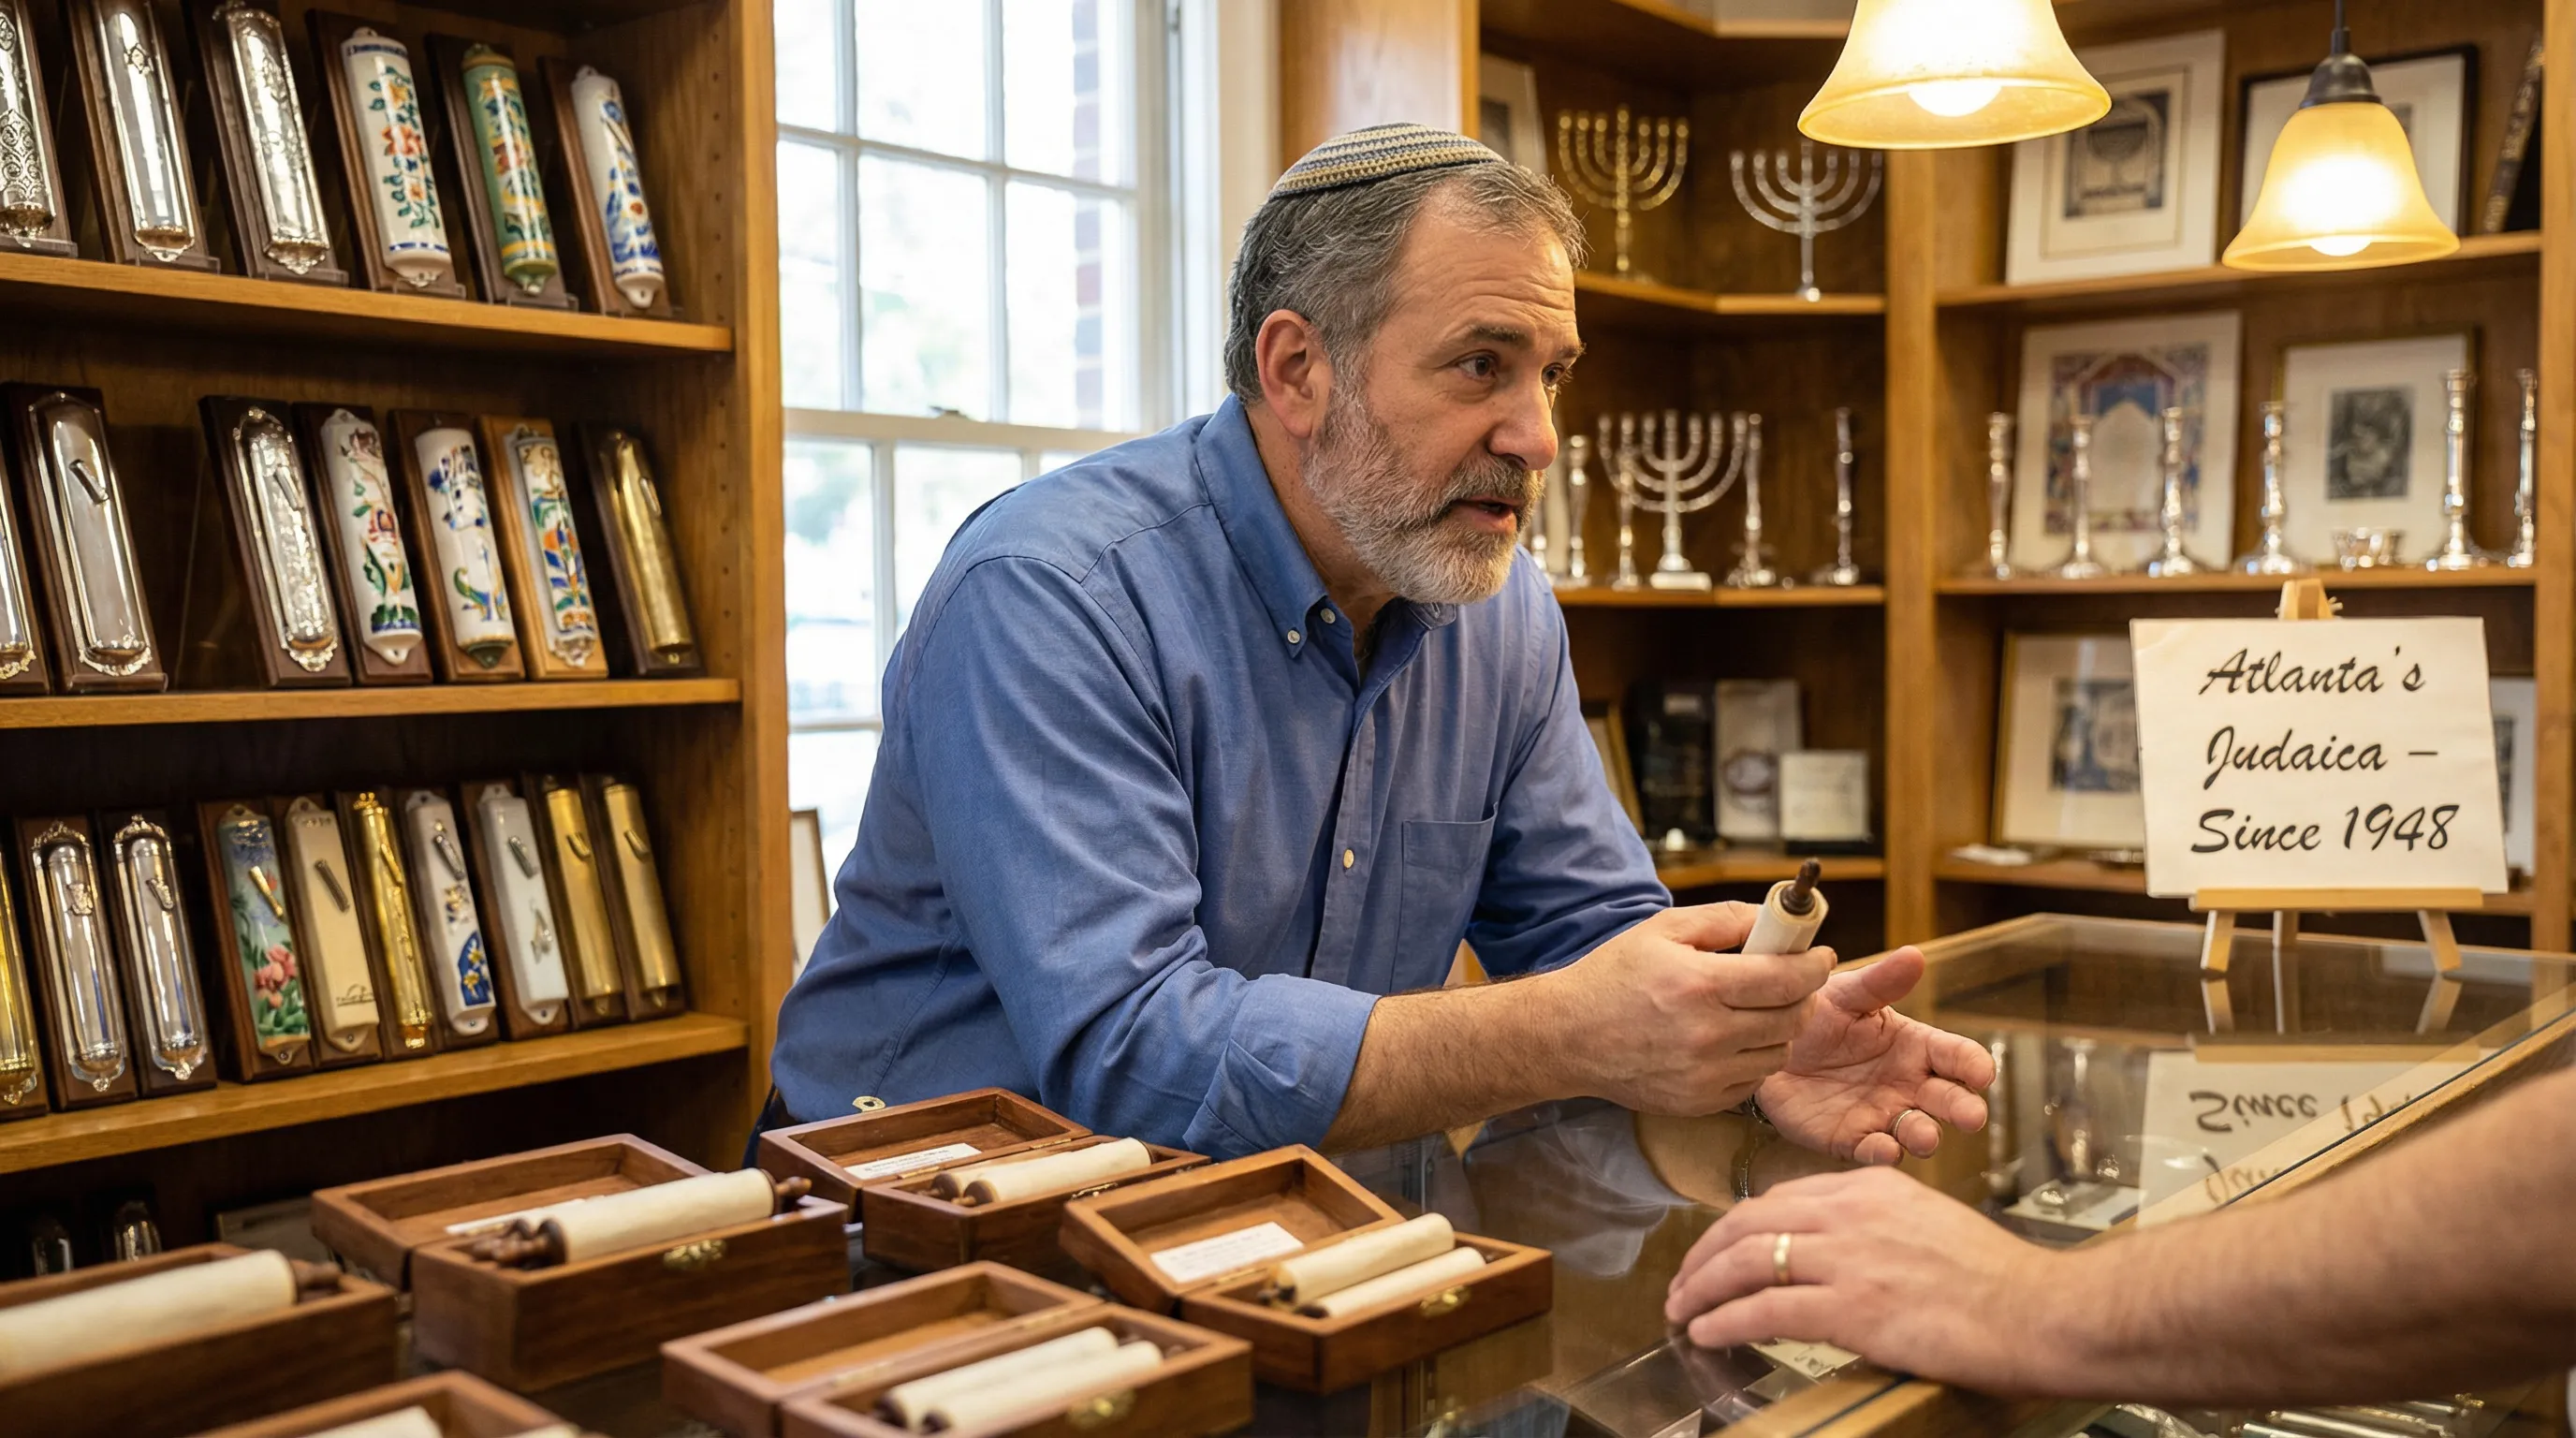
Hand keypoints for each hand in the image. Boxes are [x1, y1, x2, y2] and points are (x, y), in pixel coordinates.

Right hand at [1541, 903, 1832, 1115]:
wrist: (1568, 1036)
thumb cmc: (1614, 977)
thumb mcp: (1663, 929)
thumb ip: (1724, 918)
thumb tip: (1775, 919)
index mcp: (1700, 985)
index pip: (1788, 979)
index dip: (1815, 965)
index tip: (1820, 956)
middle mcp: (1708, 1035)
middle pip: (1792, 1019)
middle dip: (1803, 996)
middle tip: (1791, 982)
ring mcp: (1705, 1075)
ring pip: (1779, 1054)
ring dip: (1780, 1030)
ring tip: (1756, 1011)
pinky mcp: (1700, 1102)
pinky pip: (1753, 1081)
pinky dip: (1754, 1059)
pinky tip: (1731, 1040)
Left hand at [1661, 1166, 2070, 1395]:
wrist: (2044, 1311)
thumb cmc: (2000, 1284)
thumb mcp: (1929, 1228)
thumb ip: (1878, 1230)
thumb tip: (1838, 1257)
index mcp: (1873, 1187)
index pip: (1781, 1198)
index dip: (1736, 1227)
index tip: (1716, 1250)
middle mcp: (1852, 1212)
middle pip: (1748, 1222)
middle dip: (1702, 1255)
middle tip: (1681, 1284)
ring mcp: (1850, 1257)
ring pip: (1745, 1261)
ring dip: (1701, 1288)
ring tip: (1682, 1311)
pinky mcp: (1853, 1306)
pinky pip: (1764, 1310)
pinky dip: (1725, 1320)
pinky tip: (1708, 1332)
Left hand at [1755, 948, 1995, 1163]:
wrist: (1768, 1044)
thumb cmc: (1817, 1016)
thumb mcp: (1847, 994)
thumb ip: (1880, 981)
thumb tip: (1914, 955)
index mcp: (1915, 1046)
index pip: (1957, 1056)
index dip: (1973, 1065)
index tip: (1982, 1073)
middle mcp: (1908, 1085)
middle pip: (1948, 1100)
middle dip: (1964, 1109)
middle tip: (1972, 1116)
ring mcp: (1882, 1114)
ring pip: (1916, 1131)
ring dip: (1925, 1136)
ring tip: (1925, 1135)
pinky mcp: (1851, 1138)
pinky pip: (1873, 1151)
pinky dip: (1882, 1153)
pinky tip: (1884, 1150)